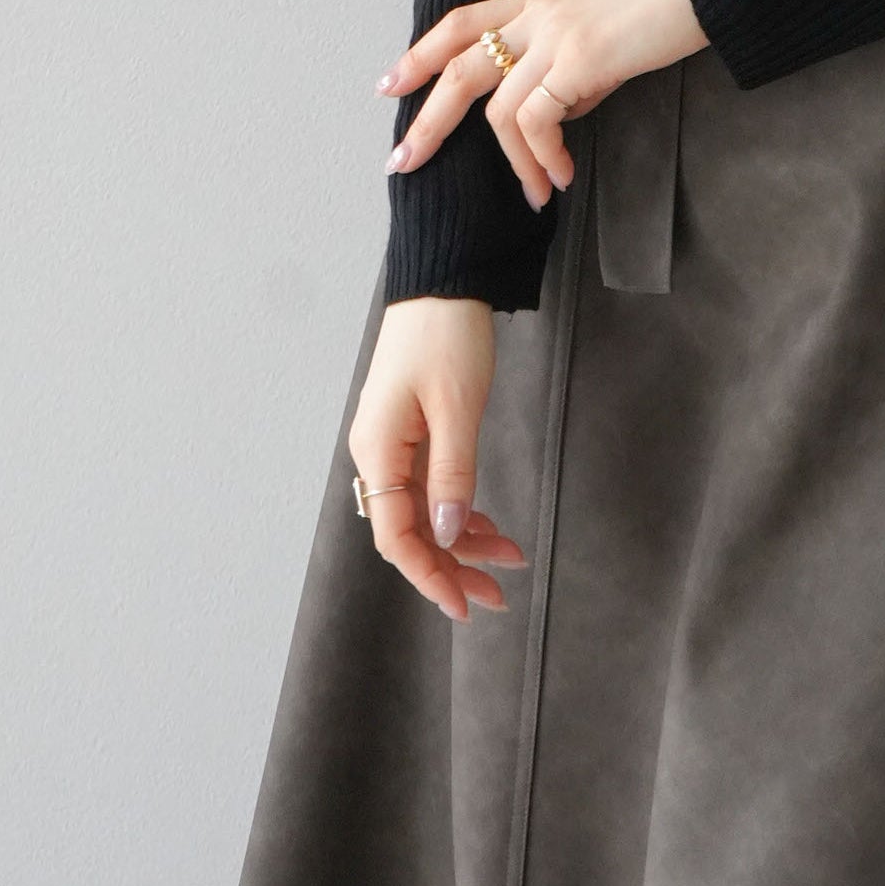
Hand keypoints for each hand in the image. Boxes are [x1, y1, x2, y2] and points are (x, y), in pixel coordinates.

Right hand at [348, 295, 525, 621]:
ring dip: (462, 539)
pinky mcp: (411, 430)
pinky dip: (460, 508)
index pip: (397, 537)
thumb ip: (452, 475)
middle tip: (498, 594)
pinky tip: (487, 525)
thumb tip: (448, 534)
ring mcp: (393, 442)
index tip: (463, 605)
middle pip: (410, 531)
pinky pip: (430, 486)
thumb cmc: (446, 334)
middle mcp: (378, 453)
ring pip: (424, 511)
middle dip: (453, 566)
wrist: (444, 280)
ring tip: (506, 558)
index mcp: (378, 450)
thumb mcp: (457, 408)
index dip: (430, 576)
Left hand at [378, 0, 708, 210]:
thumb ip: (571, 63)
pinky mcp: (581, 59)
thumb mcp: (603, 27)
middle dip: (427, 118)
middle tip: (402, 160)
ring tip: (537, 194)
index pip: (462, 21)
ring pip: (499, 109)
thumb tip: (559, 109)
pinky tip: (564, 175)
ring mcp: (557, 35)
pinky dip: (544, 157)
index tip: (389, 84)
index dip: (420, 51)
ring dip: (514, 163)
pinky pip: (540, 121)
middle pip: (459, 66)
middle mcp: (539, 13)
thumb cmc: (667, 5)